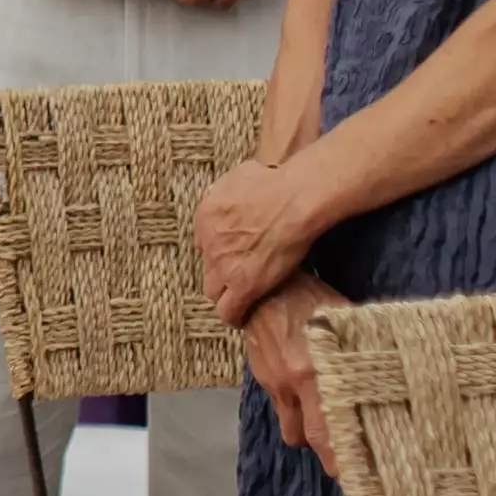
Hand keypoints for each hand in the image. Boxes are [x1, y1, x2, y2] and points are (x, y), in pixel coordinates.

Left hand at [196, 158, 321, 323]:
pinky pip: (229, 311)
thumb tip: (238, 193)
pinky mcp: (243, 285)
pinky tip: (243, 319)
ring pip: (214, 292)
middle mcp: (208, 242)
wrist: (292, 201)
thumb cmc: (274, 183)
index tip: (233, 255)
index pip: (204, 243)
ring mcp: (223, 266)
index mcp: (204, 216)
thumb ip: (230, 190)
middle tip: (238, 277)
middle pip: (206, 268)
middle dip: (219, 274)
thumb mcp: (239, 176)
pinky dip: (234, 317)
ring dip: (226, 296)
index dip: (219, 251)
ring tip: (240, 300)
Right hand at [241, 271, 347, 473]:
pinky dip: (295, 404)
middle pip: (306, 439)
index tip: (359, 476)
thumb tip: (397, 373)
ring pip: (291, 425)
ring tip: (327, 421)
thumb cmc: (311, 299)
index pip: (327, 434)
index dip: (340, 460)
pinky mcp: (261, 375)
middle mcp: (291, 387)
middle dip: (325, 452)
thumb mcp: (343, 322)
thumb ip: (362, 351)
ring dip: (307, 428)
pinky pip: (281, 403)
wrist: (261, 285)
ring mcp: (273, 383)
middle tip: (346, 457)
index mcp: (314, 376)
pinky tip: (307, 390)